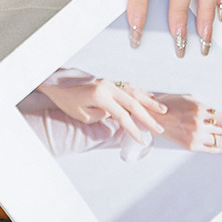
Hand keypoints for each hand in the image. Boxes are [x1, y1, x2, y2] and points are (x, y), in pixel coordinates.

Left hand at [37, 75, 166, 145]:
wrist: (59, 87)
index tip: (143, 140)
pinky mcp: (109, 82)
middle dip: (148, 117)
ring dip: (148, 101)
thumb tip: (119, 115)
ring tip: (162, 111)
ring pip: (134, 91)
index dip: (133, 129)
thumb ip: (104, 116)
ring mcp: (109, 82)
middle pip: (132, 102)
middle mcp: (107, 86)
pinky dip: (140, 93)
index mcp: (100, 96)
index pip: (122, 115)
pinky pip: (128, 87)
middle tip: (160, 129)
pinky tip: (150, 98)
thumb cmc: (69, 103)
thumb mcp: (85, 116)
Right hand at [151, 93, 221, 152]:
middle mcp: (199, 123)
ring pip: (220, 142)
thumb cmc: (170, 104)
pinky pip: (210, 149)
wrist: (152, 115)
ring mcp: (195, 135)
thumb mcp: (190, 99)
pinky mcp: (190, 145)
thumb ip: (206, 108)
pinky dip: (221, 150)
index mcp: (200, 109)